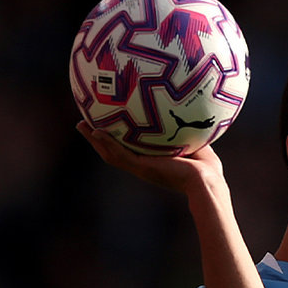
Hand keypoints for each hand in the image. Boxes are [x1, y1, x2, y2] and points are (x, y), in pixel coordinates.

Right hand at [75, 121, 223, 195]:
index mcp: (153, 161)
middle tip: (84, 124)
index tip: (107, 125)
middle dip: (98, 138)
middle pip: (114, 151)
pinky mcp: (141, 168)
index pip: (130, 149)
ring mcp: (141, 168)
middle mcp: (143, 165)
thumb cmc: (206, 166)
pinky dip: (106, 144)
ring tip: (81, 125)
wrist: (206, 181)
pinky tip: (95, 131)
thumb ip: (185, 128)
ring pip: (110, 154)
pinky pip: (119, 155)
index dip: (116, 139)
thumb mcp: (193, 141)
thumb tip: (187, 106)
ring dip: (94, 140)